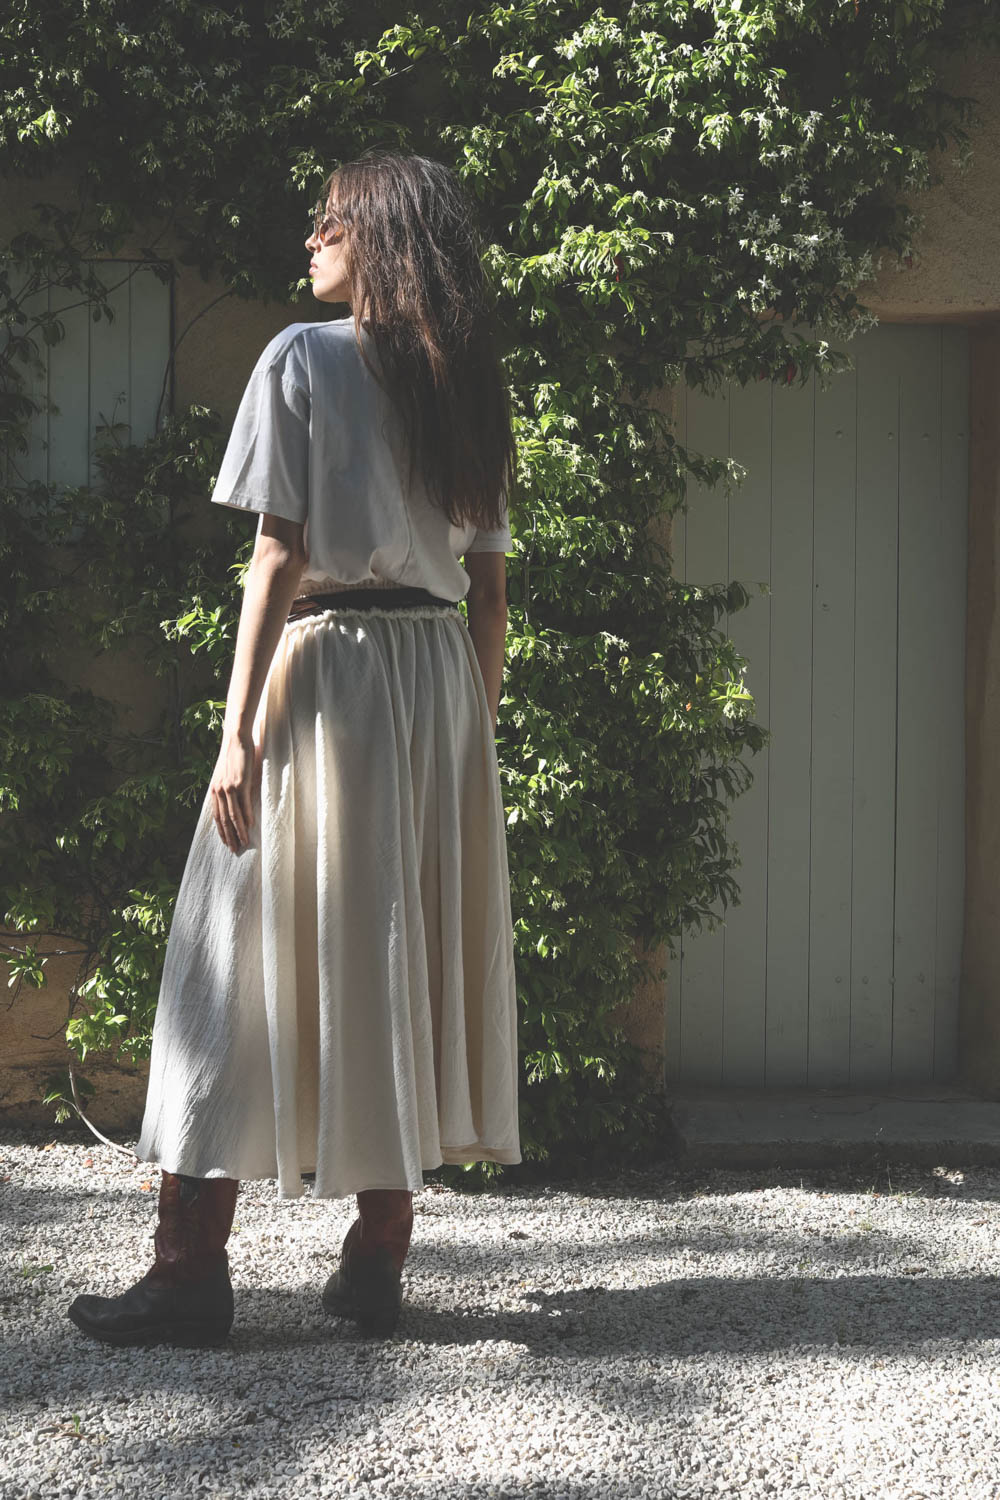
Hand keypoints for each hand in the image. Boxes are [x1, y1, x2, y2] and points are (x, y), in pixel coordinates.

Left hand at [209, 729, 259, 852]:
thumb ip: (229, 789)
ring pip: (233, 815)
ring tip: (244, 842)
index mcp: (214, 790)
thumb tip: (235, 802)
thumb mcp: (227, 775)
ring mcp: (229, 788)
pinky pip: (243, 805)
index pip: (216, 816)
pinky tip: (250, 826)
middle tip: (234, 849)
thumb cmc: (234, 755)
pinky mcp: (240, 784)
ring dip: (239, 830)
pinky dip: (246, 817)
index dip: (221, 831)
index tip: (227, 842)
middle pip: (223, 819)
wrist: (236, 739)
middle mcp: (219, 791)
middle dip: (229, 836)